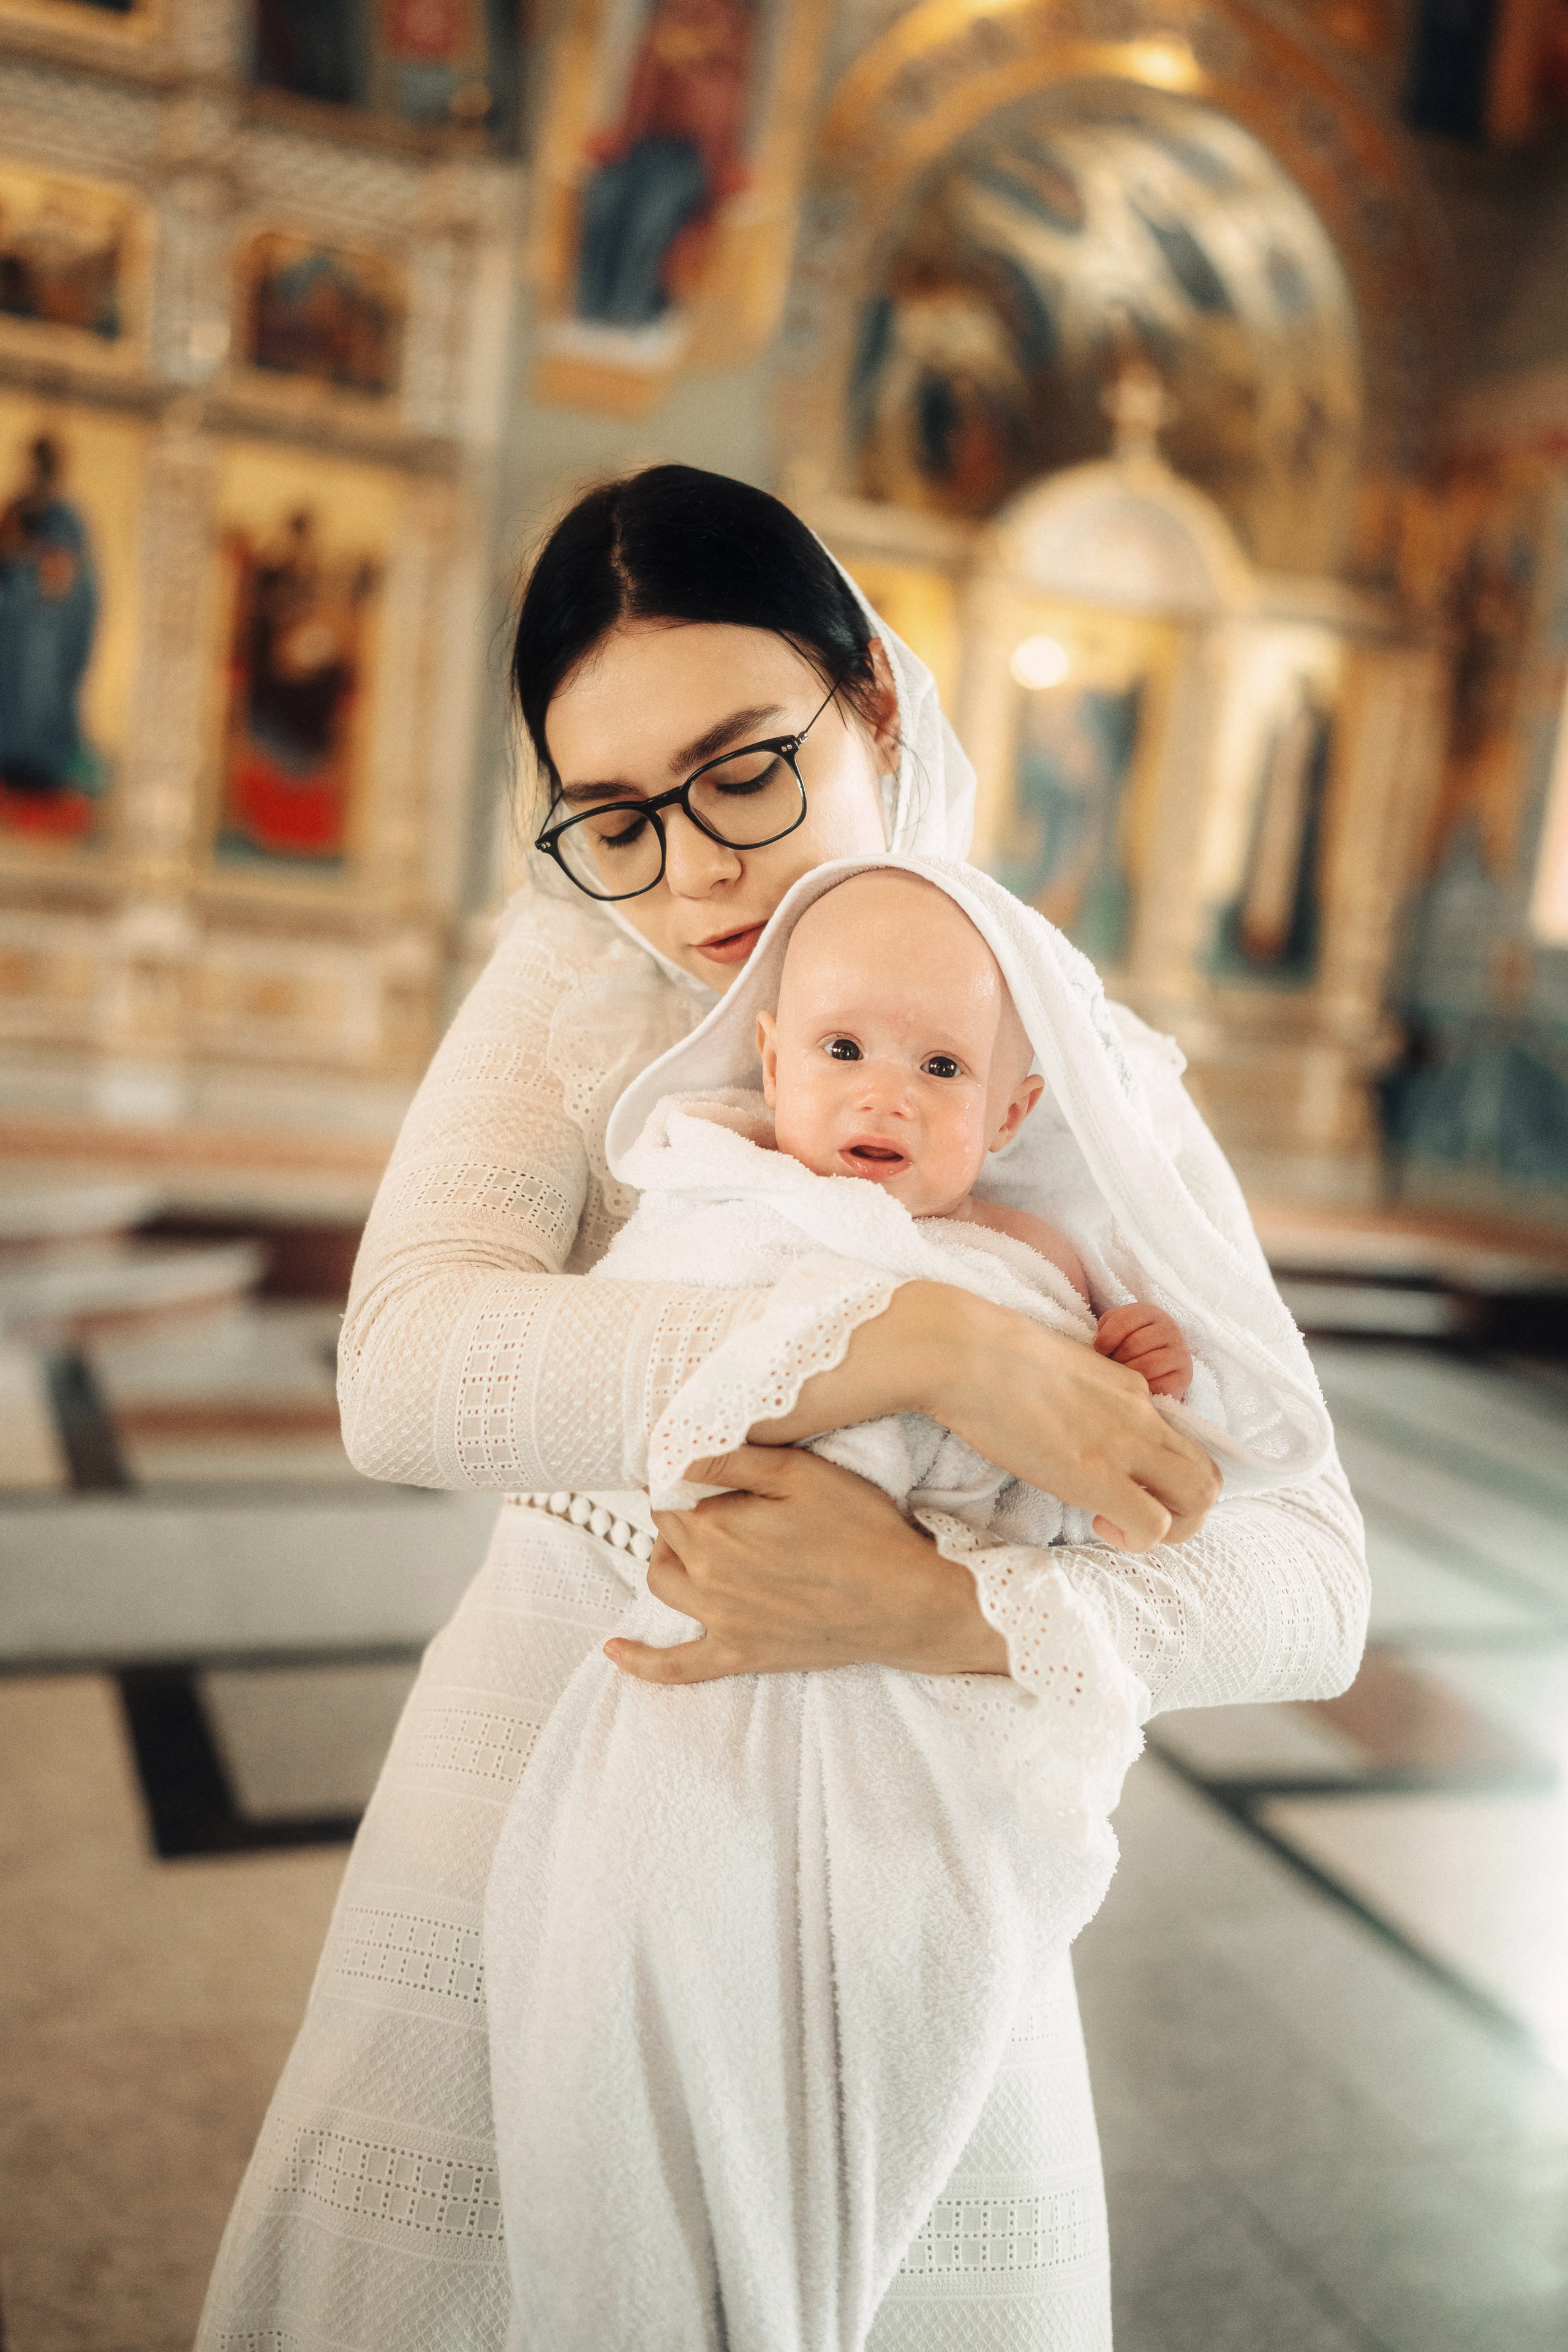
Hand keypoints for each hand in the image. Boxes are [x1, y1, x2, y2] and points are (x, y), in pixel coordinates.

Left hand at [603, 1445, 1009, 1686]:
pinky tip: (615, 1651)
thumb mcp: (802, 1473)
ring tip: (699, 1545)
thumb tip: (678, 1452)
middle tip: (720, 1500)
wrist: (905, 1603)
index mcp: (716, 1528)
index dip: (686, 1478)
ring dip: (669, 1561)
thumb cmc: (861, 1530)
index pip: (671, 1494)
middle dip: (682, 1514)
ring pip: (663, 1583)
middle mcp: (706, 1577)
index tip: (706, 1470)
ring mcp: (719, 1622)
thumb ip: (734, 1458)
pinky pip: (675, 1667)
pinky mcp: (739, 1654)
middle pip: (665, 1536)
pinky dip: (641, 1661)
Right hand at [754, 1282, 1219, 1551]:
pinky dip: (1135, 1538)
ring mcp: (1123, 1444)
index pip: (1184, 1442)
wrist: (961, 1351)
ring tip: (1117, 1526)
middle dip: (1183, 1511)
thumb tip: (1068, 1420)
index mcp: (1130, 1389)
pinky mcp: (1096, 1475)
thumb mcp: (1057, 1369)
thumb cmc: (988, 1354)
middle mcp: (1141, 1414)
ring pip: (1199, 1501)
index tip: (1123, 1485)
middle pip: (1207, 1477)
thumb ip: (1081, 1396)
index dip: (1163, 1477)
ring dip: (1169, 1529)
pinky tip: (1098, 1527)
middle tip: (1133, 1518)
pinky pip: (1153, 1524)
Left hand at [1095, 1302, 1192, 1399]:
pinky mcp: (1184, 1376)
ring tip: (1123, 1375)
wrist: (1164, 1363)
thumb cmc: (1133, 1343)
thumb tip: (1100, 1346)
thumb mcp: (1119, 1328)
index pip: (1124, 1319)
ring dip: (1129, 1373)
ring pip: (1146, 1365)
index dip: (1107, 1337)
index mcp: (1150, 1312)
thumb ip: (1107, 1328)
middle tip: (1112, 1366)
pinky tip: (1138, 1385)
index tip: (1100, 1349)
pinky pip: (1159, 1385)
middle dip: (1117, 1358)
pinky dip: (1144, 1388)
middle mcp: (1169, 1329)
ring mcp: (1180, 1352)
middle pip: (1134, 1344)